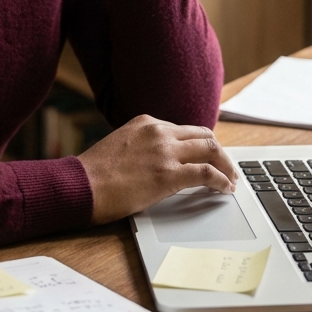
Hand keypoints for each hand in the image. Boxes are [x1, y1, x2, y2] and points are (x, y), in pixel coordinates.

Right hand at [77, 113, 238, 224]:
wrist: (80, 185)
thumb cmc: (93, 173)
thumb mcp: (120, 145)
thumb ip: (142, 146)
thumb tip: (158, 161)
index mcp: (146, 122)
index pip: (185, 129)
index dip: (201, 144)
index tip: (208, 155)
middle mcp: (159, 132)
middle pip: (204, 135)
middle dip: (219, 152)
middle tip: (227, 167)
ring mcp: (165, 152)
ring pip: (211, 150)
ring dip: (226, 165)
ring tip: (231, 179)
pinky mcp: (169, 175)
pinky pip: (206, 173)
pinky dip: (221, 180)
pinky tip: (225, 189)